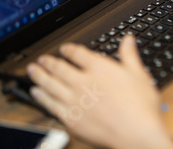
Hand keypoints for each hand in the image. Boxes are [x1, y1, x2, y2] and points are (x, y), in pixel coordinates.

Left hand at [27, 36, 172, 148]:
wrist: (135, 132)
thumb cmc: (140, 106)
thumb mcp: (139, 75)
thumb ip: (129, 55)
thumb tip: (127, 40)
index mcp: (100, 68)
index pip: (78, 54)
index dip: (69, 49)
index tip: (64, 49)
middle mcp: (83, 82)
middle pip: (60, 68)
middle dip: (49, 62)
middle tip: (41, 59)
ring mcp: (74, 100)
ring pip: (50, 85)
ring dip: (39, 76)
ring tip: (33, 71)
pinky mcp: (70, 118)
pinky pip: (50, 105)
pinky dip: (41, 97)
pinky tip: (36, 93)